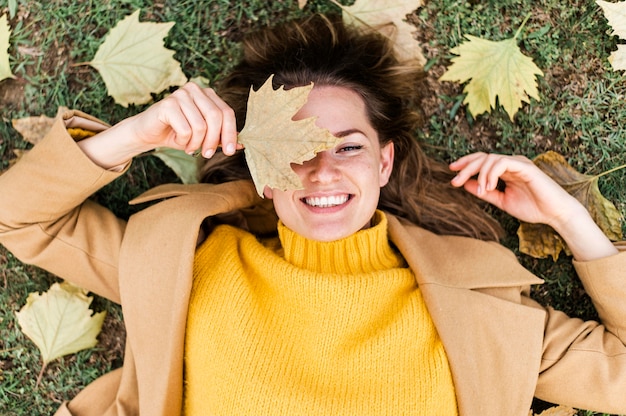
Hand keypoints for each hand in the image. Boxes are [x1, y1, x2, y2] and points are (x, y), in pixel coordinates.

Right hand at [78, 82, 239, 168]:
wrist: (149, 133)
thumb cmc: (178, 133)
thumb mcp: (204, 136)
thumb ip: (221, 137)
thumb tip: (243, 145)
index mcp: (207, 93)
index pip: (227, 112)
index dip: (231, 133)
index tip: (230, 151)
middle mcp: (195, 90)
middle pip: (216, 117)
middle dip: (214, 140)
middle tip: (207, 154)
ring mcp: (180, 94)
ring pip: (201, 126)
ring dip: (196, 143)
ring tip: (189, 147)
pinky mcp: (168, 104)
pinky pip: (186, 129)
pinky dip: (183, 141)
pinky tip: (178, 140)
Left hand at [449, 152, 617, 260]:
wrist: (555, 214)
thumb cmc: (533, 207)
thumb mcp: (502, 201)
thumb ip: (485, 192)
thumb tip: (465, 185)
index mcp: (506, 170)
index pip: (482, 160)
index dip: (466, 164)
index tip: (451, 172)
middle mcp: (511, 163)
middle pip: (483, 157)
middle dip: (466, 167)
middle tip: (454, 180)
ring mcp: (519, 163)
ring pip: (491, 158)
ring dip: (479, 174)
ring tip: (479, 190)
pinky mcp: (526, 167)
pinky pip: (503, 163)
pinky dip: (491, 174)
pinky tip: (488, 186)